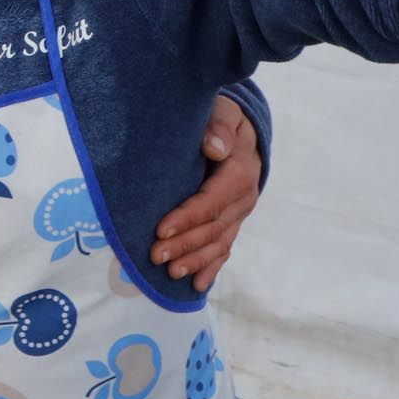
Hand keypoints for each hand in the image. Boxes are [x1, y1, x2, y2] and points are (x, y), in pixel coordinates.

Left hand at [151, 94, 261, 289]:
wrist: (241, 130)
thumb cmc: (222, 118)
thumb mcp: (224, 112)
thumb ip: (219, 126)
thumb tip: (214, 147)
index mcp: (240, 173)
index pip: (211, 201)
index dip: (187, 217)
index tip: (161, 229)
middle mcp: (243, 198)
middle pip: (213, 227)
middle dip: (185, 244)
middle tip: (155, 255)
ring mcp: (239, 213)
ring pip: (219, 242)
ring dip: (195, 260)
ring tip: (171, 273)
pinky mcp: (233, 221)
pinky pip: (225, 248)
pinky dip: (211, 267)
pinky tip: (197, 286)